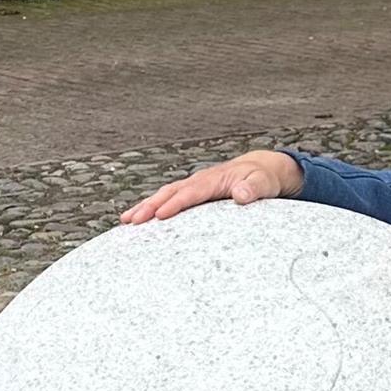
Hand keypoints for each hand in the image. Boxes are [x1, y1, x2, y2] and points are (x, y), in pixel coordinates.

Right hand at [118, 150, 302, 223]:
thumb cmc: (262, 178)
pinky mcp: (192, 193)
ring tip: (127, 221)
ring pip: (165, 195)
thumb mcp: (263, 183)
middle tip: (132, 221)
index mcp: (214, 180)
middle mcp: (199, 181)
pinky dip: (153, 208)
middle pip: (170, 192)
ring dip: (145, 207)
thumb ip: (253, 189)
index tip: (159, 215)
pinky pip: (169, 199)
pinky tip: (139, 220)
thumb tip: (240, 195)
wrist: (260, 169)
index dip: (175, 204)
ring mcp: (193, 186)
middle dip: (150, 206)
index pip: (191, 193)